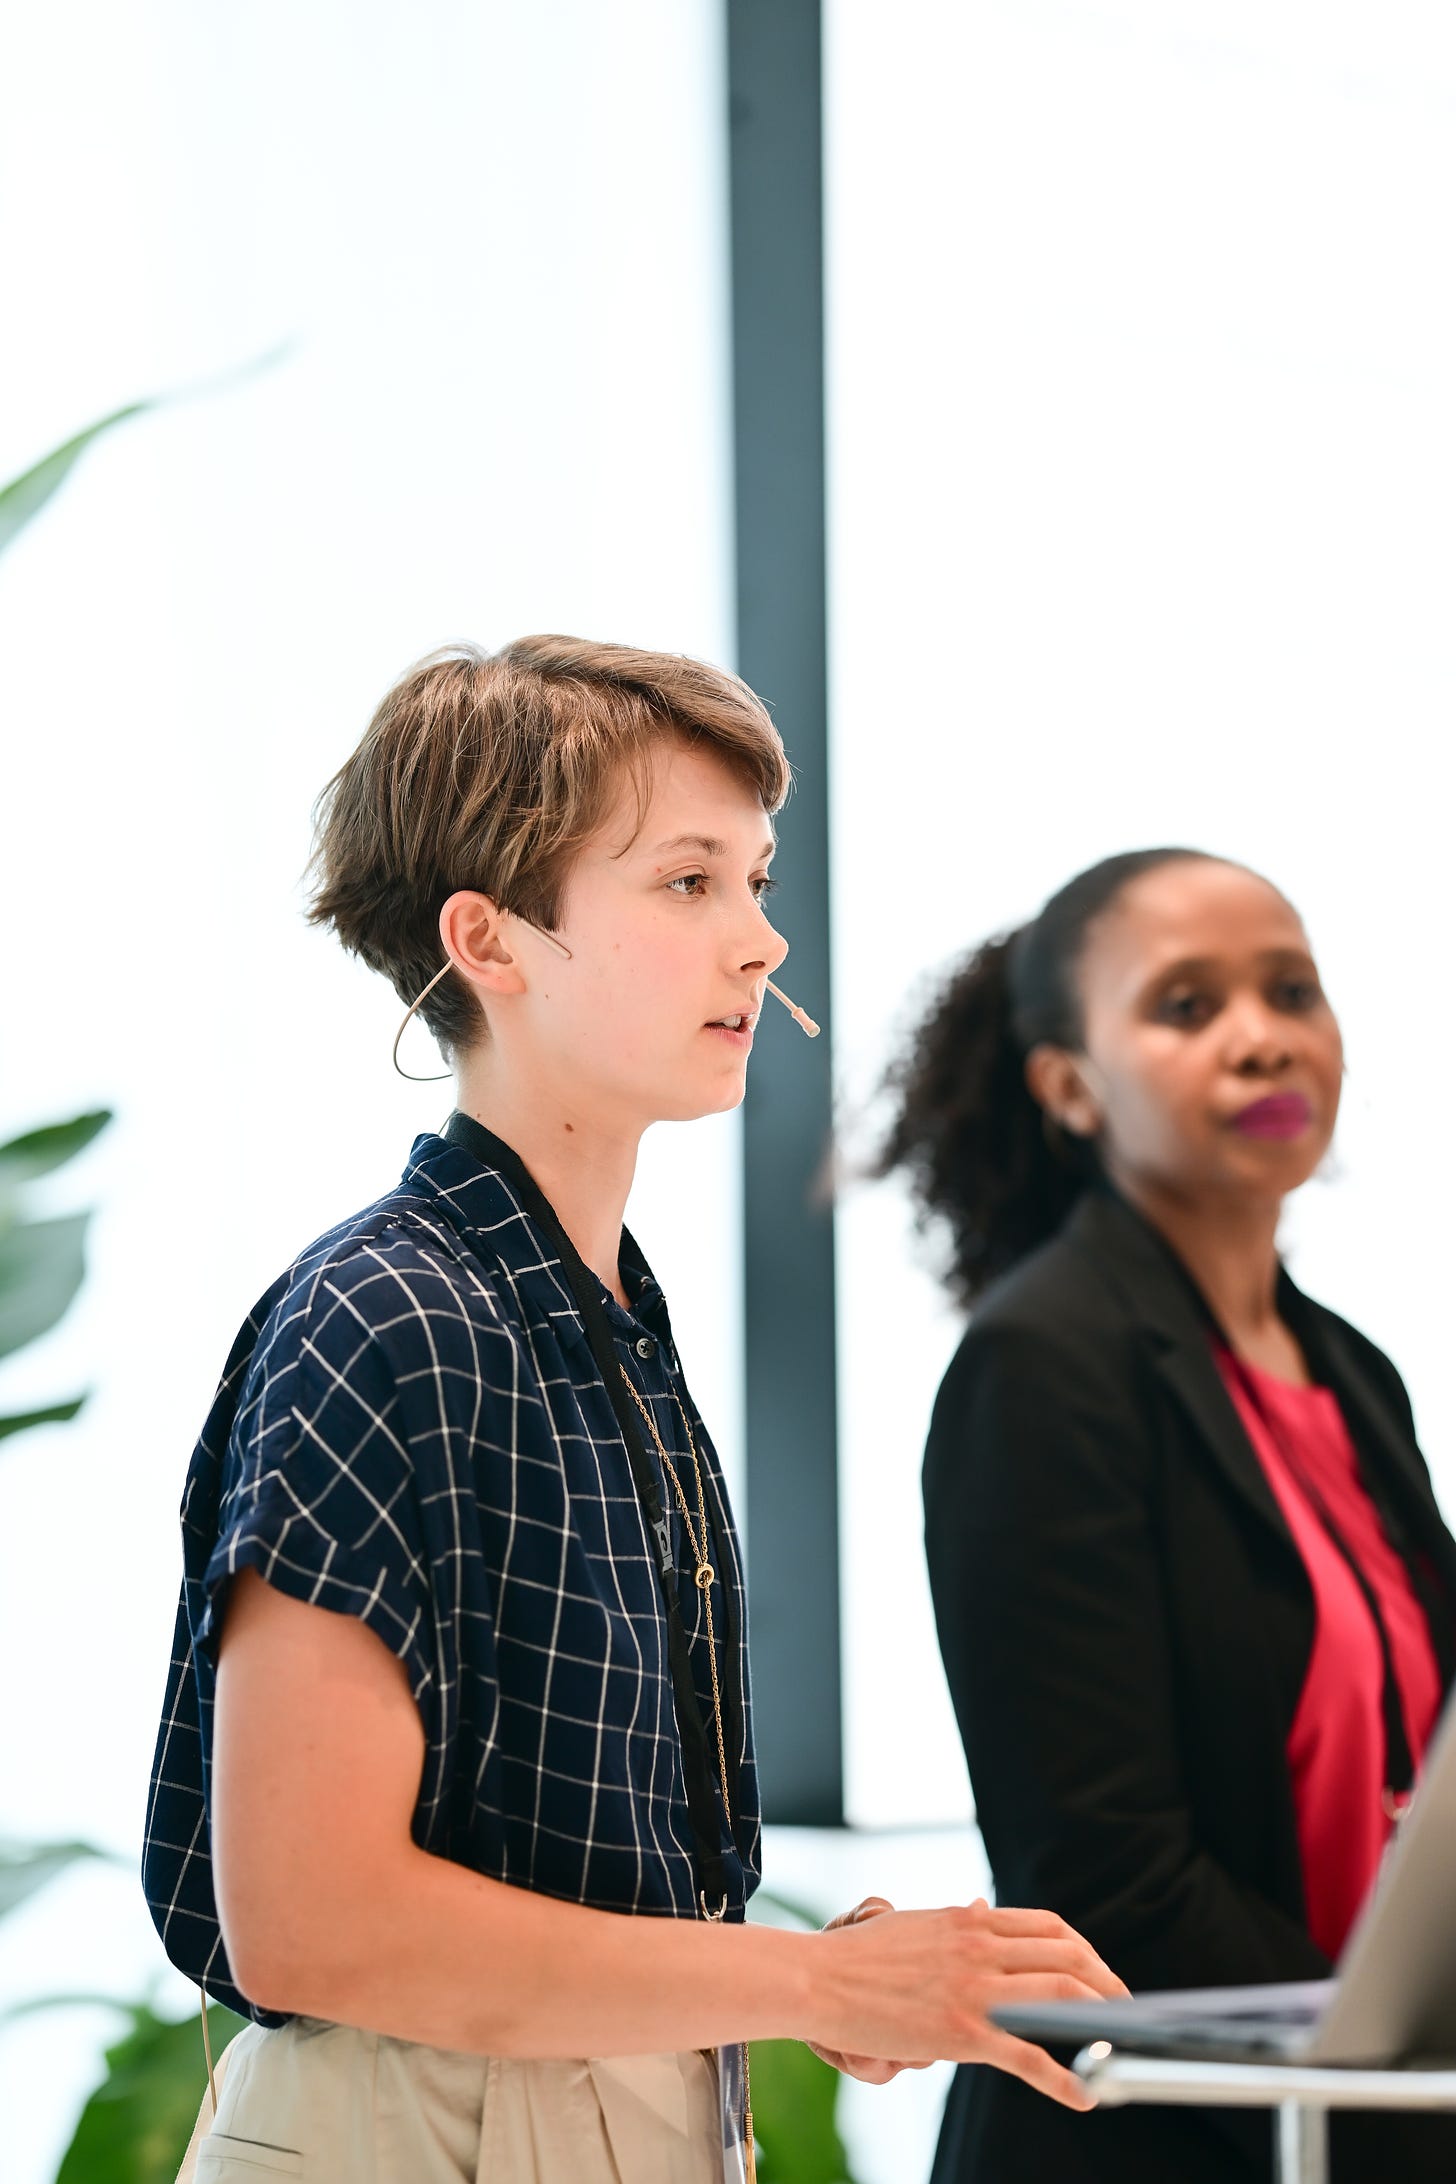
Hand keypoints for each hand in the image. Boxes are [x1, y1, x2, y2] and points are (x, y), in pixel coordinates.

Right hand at [806, 1895, 1128, 2109]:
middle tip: (1124, 2008)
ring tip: (1119, 2042)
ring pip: (1061, 1994)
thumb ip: (959, 1923)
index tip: (1100, 1972)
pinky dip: (1065, 2077)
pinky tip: (1086, 2096)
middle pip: (1068, 1956)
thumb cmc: (860, 1956)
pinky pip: (1029, 2056)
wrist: (820, 1979)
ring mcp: (975, 1989)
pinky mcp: (963, 2033)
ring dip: (1101, 2018)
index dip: (1085, 1950)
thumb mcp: (918, 1924)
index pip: (1049, 1926)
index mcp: (971, 1920)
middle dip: (1107, 1982)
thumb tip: (984, 1909)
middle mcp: (980, 1947)